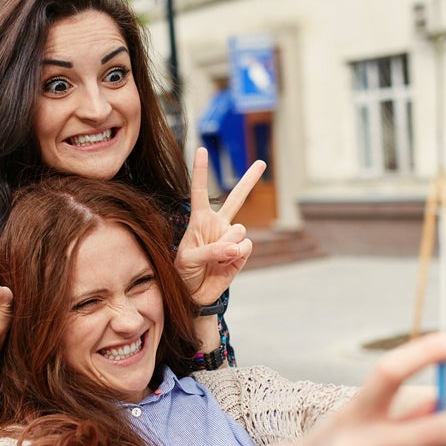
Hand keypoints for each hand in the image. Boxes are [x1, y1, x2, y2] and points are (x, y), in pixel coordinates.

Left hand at [175, 147, 266, 305]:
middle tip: (262, 162)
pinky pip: (245, 247)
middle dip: (250, 180)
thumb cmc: (183, 274)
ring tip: (215, 258)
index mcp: (199, 220)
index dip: (202, 171)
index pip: (200, 191)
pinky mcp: (242, 253)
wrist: (195, 295)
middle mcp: (218, 225)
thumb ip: (210, 250)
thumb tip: (236, 247)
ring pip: (239, 230)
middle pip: (237, 198)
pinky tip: (226, 263)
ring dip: (227, 246)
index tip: (202, 149)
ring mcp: (232, 238)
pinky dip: (236, 256)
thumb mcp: (188, 260)